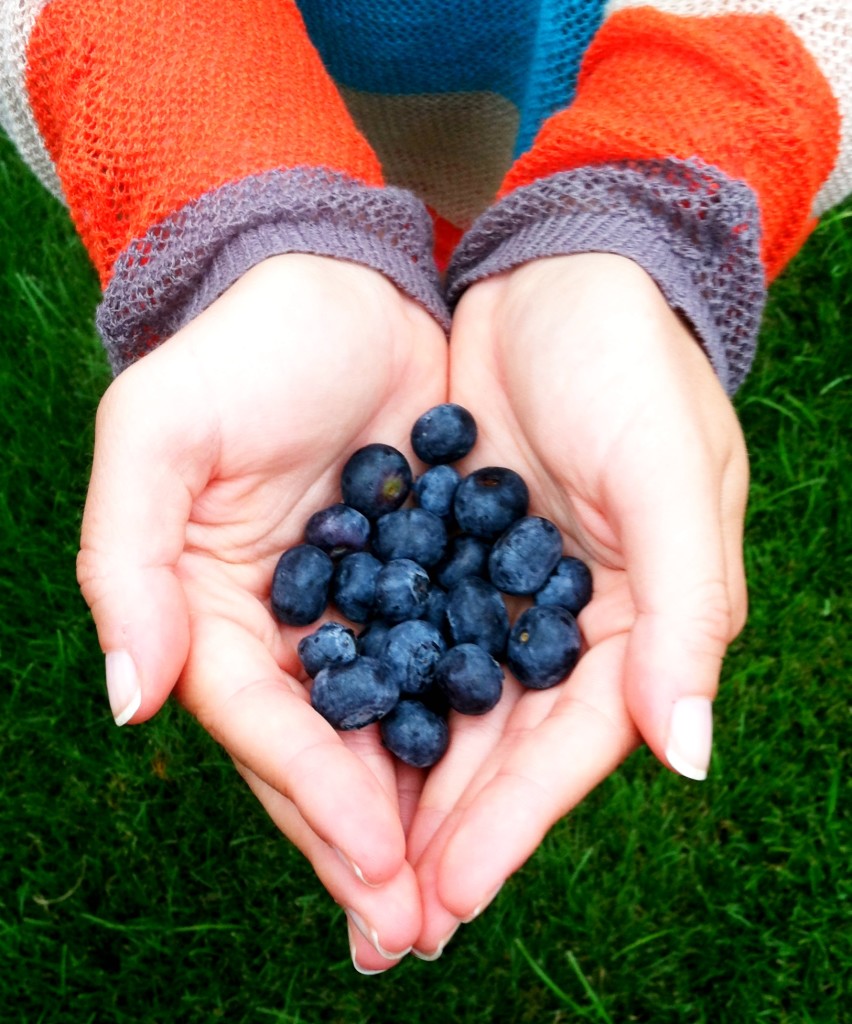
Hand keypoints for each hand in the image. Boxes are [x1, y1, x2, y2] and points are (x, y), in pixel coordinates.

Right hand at [77, 254, 447, 970]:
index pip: (261, 722)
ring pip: (394, 731)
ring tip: (464, 897)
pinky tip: (511, 789)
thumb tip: (129, 698)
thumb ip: (126, 562)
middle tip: (416, 931)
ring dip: (426, 816)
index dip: (313, 793)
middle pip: (327, 751)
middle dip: (367, 843)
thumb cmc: (242, 351)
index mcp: (215, 609)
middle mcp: (290, 627)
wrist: (340, 286)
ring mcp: (365, 611)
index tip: (375, 861)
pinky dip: (476, 730)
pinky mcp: (433, 581)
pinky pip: (454, 668)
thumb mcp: (158, 435)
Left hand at [408, 254, 748, 954]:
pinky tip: (324, 737)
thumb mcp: (667, 477)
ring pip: (445, 710)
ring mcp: (500, 590)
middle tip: (378, 919)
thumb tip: (686, 756)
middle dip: (443, 834)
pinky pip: (404, 638)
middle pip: (500, 751)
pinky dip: (371, 691)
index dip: (510, 828)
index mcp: (637, 624)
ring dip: (399, 783)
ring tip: (342, 859)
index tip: (442, 899)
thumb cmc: (632, 366)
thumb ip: (684, 614)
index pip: (568, 751)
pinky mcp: (445, 551)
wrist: (561, 274)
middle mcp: (566, 624)